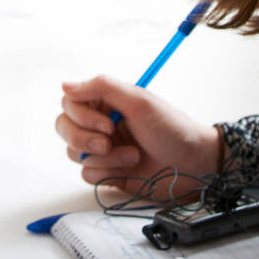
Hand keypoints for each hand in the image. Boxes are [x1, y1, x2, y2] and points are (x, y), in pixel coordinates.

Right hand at [56, 75, 221, 197]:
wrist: (194, 166)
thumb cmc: (173, 130)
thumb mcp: (139, 101)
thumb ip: (101, 87)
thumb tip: (65, 84)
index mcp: (106, 102)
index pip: (70, 103)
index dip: (82, 115)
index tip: (107, 124)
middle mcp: (101, 124)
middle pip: (64, 128)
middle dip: (85, 138)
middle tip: (109, 142)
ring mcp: (103, 149)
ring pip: (74, 153)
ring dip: (104, 158)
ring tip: (133, 156)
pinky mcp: (108, 172)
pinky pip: (87, 174)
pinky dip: (107, 173)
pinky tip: (129, 168)